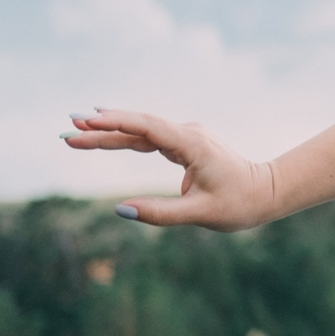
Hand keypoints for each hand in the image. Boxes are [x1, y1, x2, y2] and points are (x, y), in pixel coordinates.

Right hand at [60, 109, 278, 230]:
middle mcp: (188, 135)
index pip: (148, 128)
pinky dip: (125, 137)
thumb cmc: (239, 204)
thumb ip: (161, 213)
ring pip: (141, 132)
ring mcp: (186, 138)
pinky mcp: (184, 146)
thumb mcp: (200, 214)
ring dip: (109, 132)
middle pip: (139, 126)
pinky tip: (105, 132)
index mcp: (193, 144)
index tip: (88, 121)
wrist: (266, 193)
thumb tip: (120, 210)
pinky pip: (148, 138)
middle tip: (68, 128)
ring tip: (75, 133)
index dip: (116, 123)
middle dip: (103, 127)